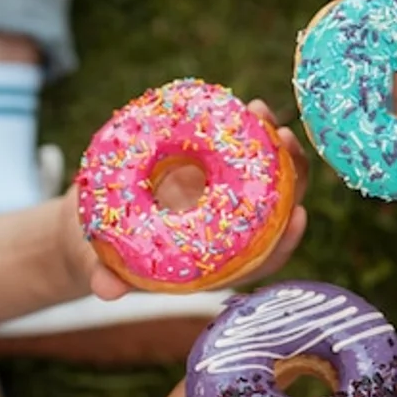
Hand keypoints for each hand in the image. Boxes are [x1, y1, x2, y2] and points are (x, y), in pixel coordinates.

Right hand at [58, 98, 310, 300]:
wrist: (97, 220)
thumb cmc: (107, 249)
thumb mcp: (102, 261)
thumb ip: (105, 275)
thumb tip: (106, 290)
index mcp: (216, 262)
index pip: (260, 259)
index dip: (283, 242)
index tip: (300, 216)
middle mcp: (231, 232)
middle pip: (277, 209)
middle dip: (290, 176)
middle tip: (285, 140)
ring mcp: (226, 199)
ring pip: (267, 176)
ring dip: (273, 145)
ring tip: (262, 111)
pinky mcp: (214, 171)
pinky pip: (241, 151)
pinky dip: (247, 130)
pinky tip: (246, 107)